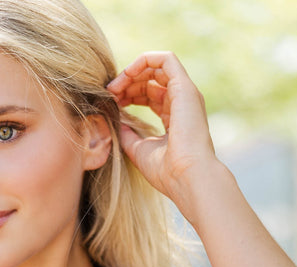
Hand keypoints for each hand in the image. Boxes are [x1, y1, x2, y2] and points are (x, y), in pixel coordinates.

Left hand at [107, 52, 217, 212]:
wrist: (187, 178)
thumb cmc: (166, 172)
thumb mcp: (140, 151)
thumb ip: (129, 134)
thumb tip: (116, 121)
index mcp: (175, 117)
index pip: (150, 95)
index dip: (129, 94)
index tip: (112, 103)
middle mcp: (182, 102)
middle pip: (152, 80)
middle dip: (127, 83)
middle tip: (109, 94)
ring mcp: (185, 94)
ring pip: (157, 67)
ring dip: (132, 72)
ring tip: (114, 88)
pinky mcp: (184, 88)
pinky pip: (165, 59)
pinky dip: (144, 61)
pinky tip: (126, 74)